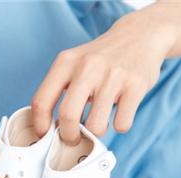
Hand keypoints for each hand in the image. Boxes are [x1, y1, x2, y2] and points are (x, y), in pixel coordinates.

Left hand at [31, 10, 171, 143]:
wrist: (140, 35)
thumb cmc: (102, 59)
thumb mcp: (75, 65)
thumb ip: (61, 91)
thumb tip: (52, 130)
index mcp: (66, 62)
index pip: (41, 101)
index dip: (40, 126)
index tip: (46, 137)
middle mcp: (87, 66)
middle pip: (68, 116)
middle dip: (69, 136)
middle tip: (75, 138)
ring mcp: (113, 75)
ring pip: (96, 125)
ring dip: (97, 132)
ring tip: (100, 120)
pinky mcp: (135, 85)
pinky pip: (122, 124)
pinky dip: (120, 125)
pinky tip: (120, 112)